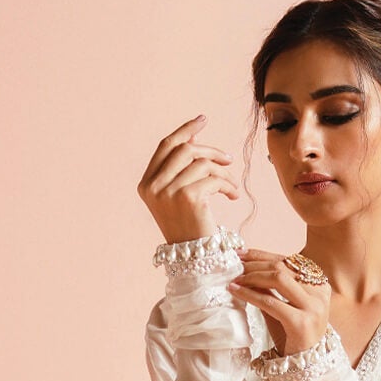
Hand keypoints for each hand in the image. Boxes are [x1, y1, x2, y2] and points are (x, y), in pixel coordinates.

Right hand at [138, 114, 238, 243]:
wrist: (195, 260)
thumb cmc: (189, 229)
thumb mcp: (177, 198)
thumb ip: (180, 170)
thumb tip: (195, 138)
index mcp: (146, 184)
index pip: (166, 146)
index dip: (185, 130)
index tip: (203, 120)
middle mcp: (153, 187)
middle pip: (185, 149)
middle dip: (211, 151)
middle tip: (229, 159)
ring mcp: (169, 192)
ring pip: (202, 163)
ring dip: (223, 172)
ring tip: (232, 186)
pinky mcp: (189, 198)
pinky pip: (214, 178)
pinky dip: (228, 185)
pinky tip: (233, 196)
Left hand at [227, 248, 331, 354]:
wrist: (304, 366)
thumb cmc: (292, 336)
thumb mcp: (283, 306)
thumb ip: (270, 288)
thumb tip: (245, 268)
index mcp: (319, 285)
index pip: (289, 261)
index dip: (262, 254)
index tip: (241, 253)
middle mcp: (320, 293)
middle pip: (283, 267)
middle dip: (255, 263)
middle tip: (235, 265)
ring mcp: (313, 308)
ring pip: (279, 279)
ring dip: (253, 276)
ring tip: (235, 279)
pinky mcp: (301, 323)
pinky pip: (271, 302)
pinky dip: (250, 294)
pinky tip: (236, 291)